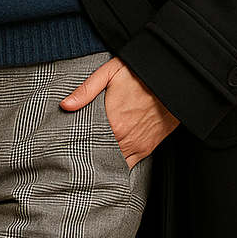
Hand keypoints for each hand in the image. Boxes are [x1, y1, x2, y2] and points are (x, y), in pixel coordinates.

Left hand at [61, 57, 178, 168]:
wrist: (171, 79)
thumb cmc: (139, 73)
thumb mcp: (109, 73)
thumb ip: (86, 91)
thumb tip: (65, 105)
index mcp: (114, 123)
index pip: (89, 146)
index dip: (77, 148)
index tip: (67, 149)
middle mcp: (126, 139)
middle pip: (101, 158)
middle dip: (88, 158)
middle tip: (75, 157)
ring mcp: (139, 145)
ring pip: (117, 164)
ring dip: (104, 162)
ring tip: (90, 160)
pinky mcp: (149, 147)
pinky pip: (132, 163)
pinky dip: (121, 163)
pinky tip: (111, 159)